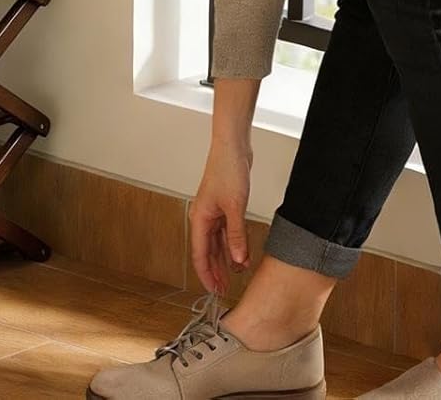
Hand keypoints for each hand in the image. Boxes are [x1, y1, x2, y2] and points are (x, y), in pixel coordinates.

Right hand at [190, 139, 251, 294]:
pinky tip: (241, 255)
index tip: (214, 292)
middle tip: (224, 290)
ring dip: (225, 260)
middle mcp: (204, 218)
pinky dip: (233, 245)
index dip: (206, 275)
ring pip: (217, 243)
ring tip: (234, 277)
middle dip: (215, 272)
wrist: (232, 147)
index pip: (200, 255)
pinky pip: (226, 233)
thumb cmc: (227, 170)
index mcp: (200, 218)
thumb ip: (236, 236)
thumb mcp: (235, 207)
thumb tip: (239, 261)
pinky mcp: (224, 207)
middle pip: (207, 251)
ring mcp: (214, 212)